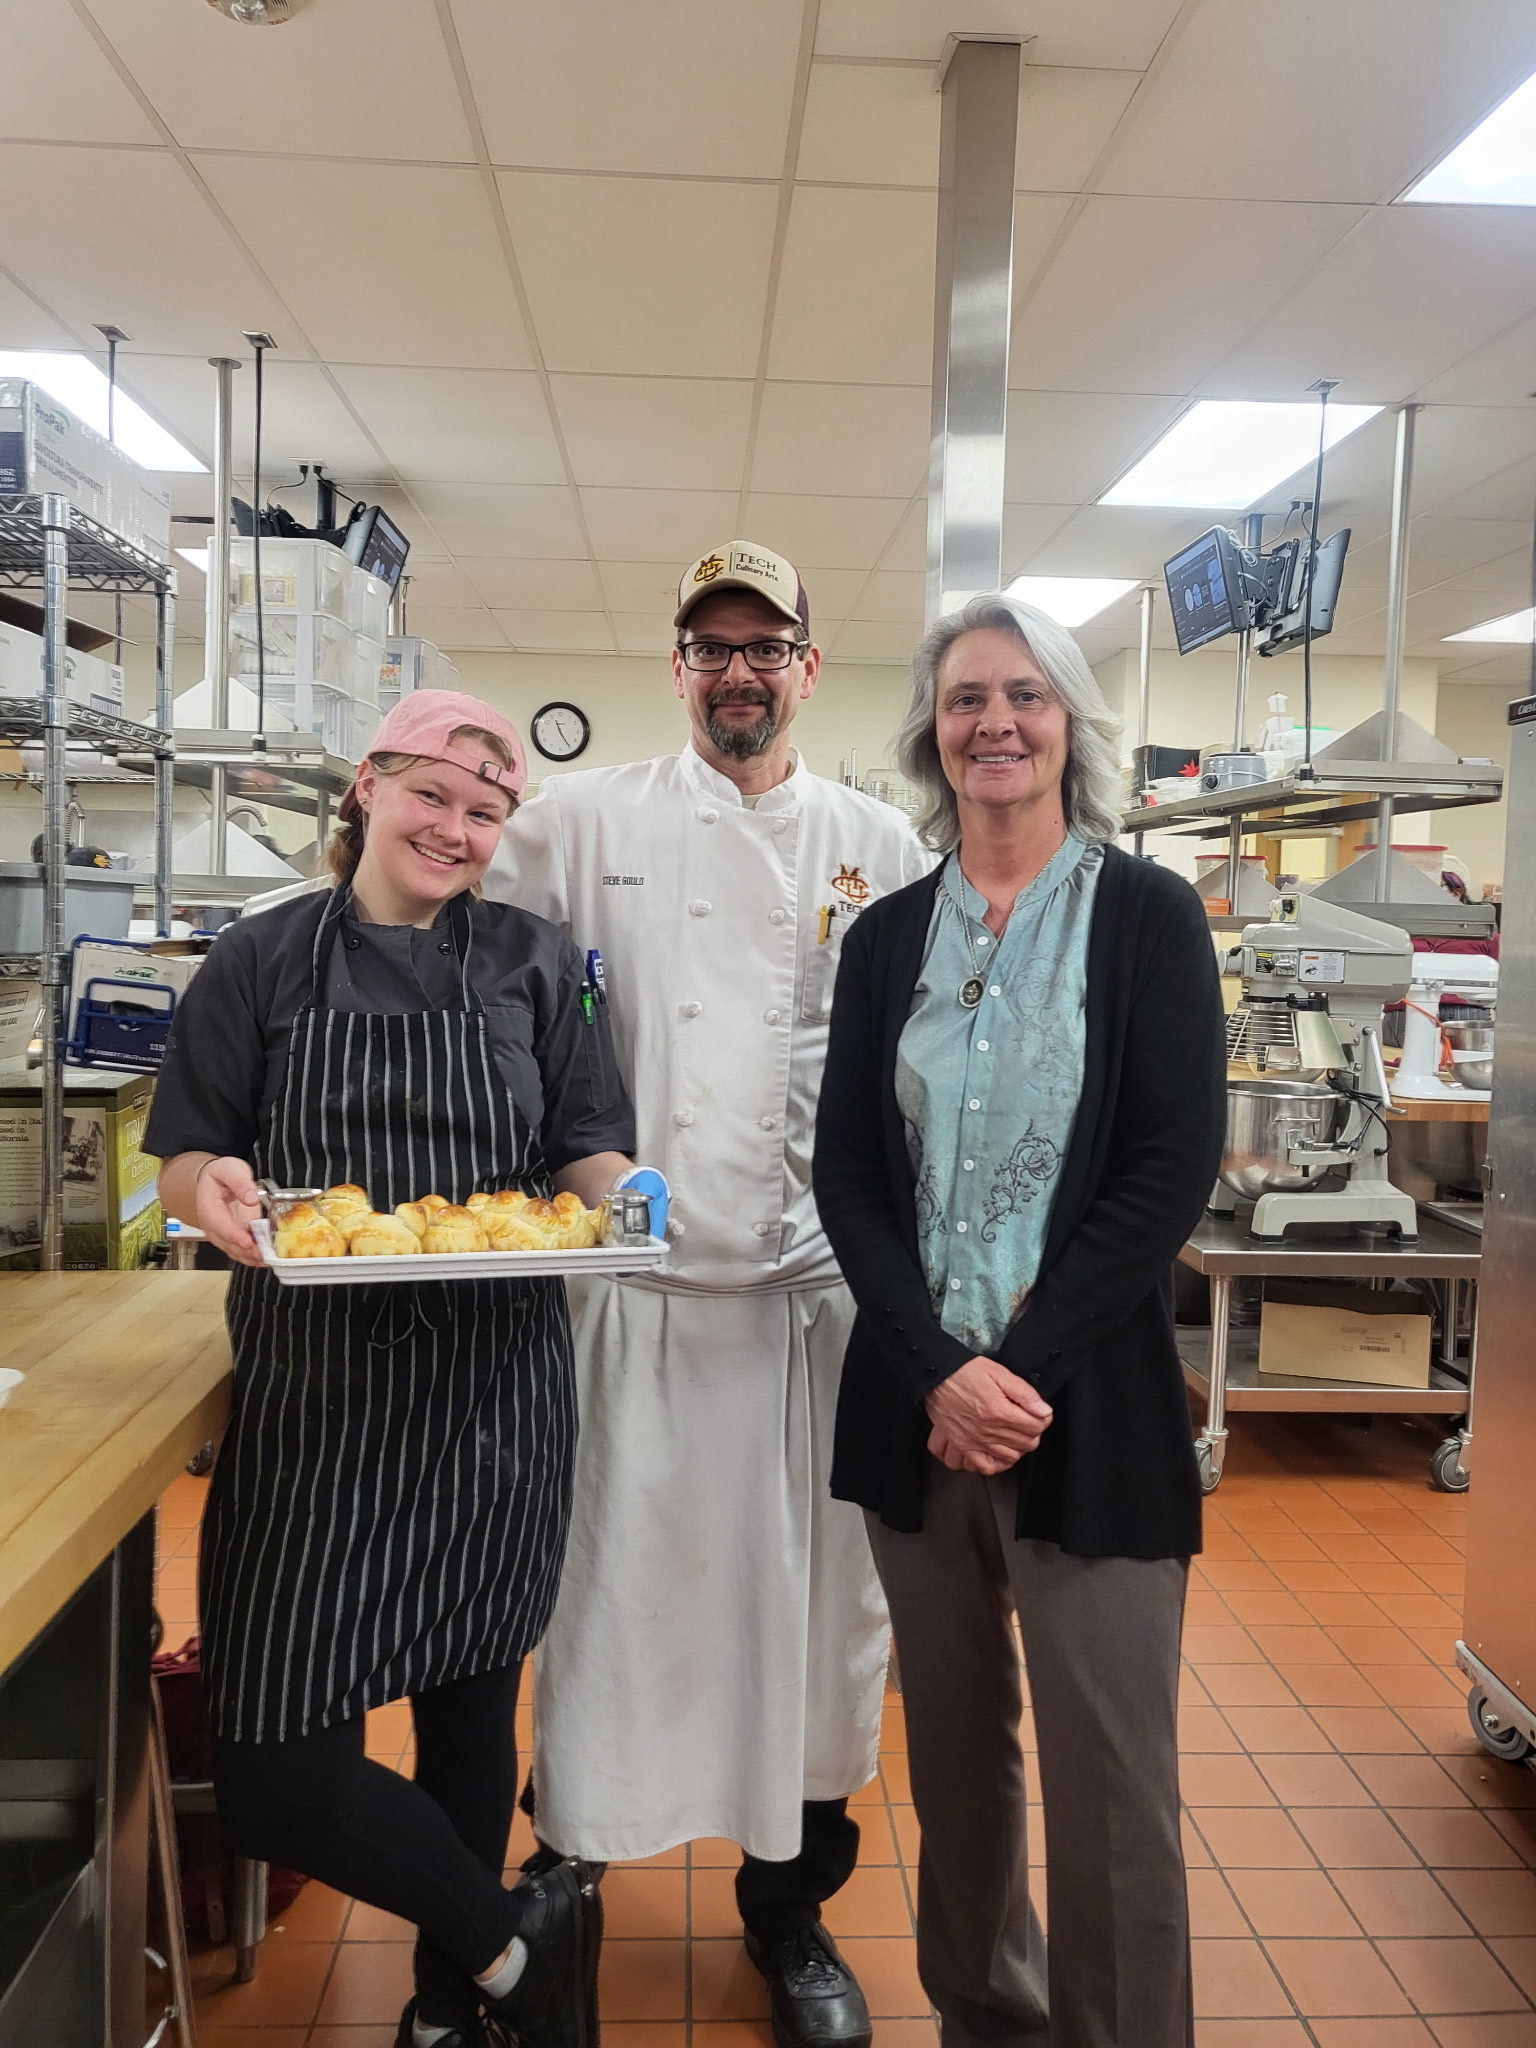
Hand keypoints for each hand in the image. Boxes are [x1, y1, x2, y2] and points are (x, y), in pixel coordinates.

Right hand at [195, 1157, 264, 1266]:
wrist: (214, 1180)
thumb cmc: (220, 1175)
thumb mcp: (230, 1169)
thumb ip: (240, 1182)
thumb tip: (250, 1197)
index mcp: (209, 1207)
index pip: (219, 1224)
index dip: (233, 1235)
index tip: (247, 1241)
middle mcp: (212, 1224)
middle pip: (227, 1243)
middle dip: (246, 1251)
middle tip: (265, 1254)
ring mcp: (221, 1233)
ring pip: (234, 1250)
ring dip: (250, 1257)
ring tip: (269, 1258)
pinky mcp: (231, 1237)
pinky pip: (240, 1250)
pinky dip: (252, 1257)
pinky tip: (266, 1258)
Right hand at [925, 1356, 1051, 1471]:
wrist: (937, 1376)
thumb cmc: (964, 1372)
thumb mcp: (999, 1373)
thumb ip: (1024, 1393)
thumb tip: (1043, 1410)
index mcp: (999, 1411)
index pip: (1036, 1426)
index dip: (1043, 1418)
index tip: (1040, 1413)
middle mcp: (988, 1430)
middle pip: (1026, 1443)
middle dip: (1033, 1432)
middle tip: (1028, 1421)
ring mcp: (975, 1441)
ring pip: (1011, 1457)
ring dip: (1018, 1447)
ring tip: (1016, 1434)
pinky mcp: (963, 1446)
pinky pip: (985, 1466)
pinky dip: (997, 1464)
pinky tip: (1001, 1453)